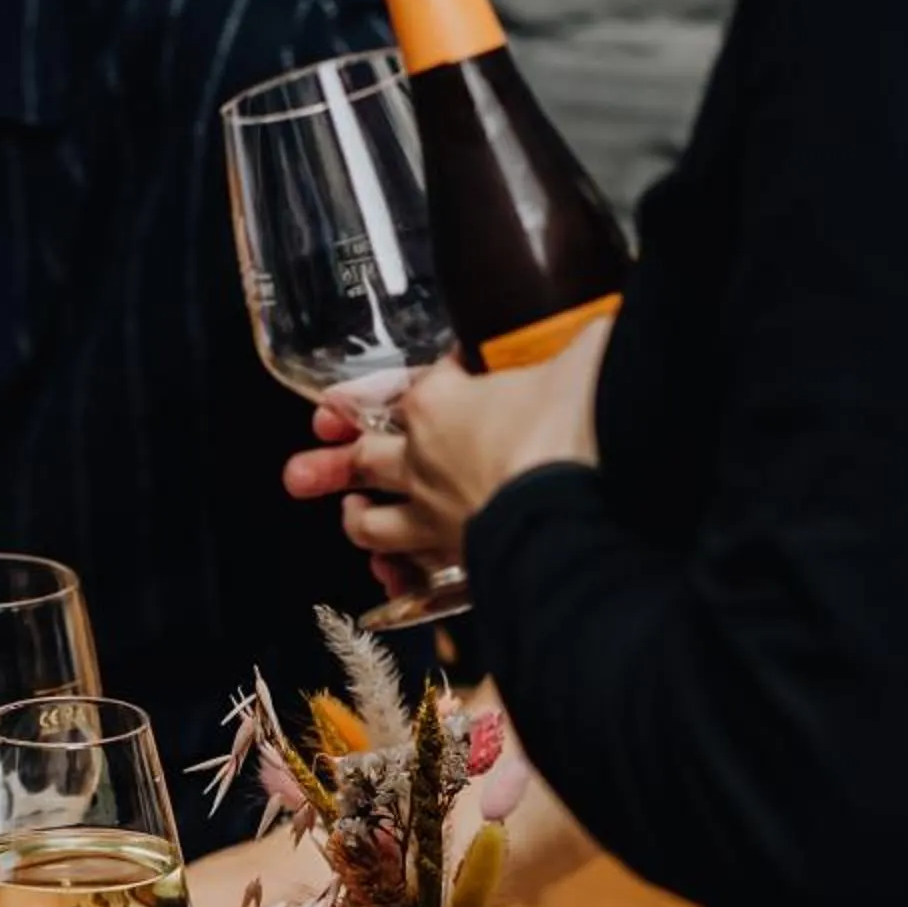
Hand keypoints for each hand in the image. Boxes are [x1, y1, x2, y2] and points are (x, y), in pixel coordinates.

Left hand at [296, 324, 608, 570]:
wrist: (578, 501)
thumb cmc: (577, 420)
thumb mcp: (586, 355)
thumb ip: (585, 344)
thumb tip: (607, 331)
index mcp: (442, 402)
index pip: (411, 387)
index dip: (402, 385)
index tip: (405, 384)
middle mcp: (423, 460)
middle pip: (360, 457)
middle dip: (327, 462)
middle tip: (301, 470)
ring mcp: (433, 516)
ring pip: (370, 522)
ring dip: (356, 518)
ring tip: (352, 510)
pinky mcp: (454, 563)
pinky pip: (408, 574)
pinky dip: (395, 575)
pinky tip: (389, 574)